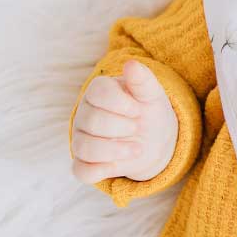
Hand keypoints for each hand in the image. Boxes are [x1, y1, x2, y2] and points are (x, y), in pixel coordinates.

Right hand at [71, 60, 177, 184]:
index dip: (121, 104)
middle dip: (122, 127)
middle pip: (92, 121)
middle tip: (138, 127)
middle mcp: (84, 114)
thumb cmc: (149, 110)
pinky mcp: (84, 163)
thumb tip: (131, 64)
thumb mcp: (152, 95)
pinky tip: (119, 166)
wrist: (154, 138)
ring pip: (84, 148)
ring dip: (115, 151)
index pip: (97, 93)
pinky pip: (81, 171)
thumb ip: (143, 80)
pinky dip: (100, 171)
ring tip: (137, 148)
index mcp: (98, 91)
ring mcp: (81, 139)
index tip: (138, 110)